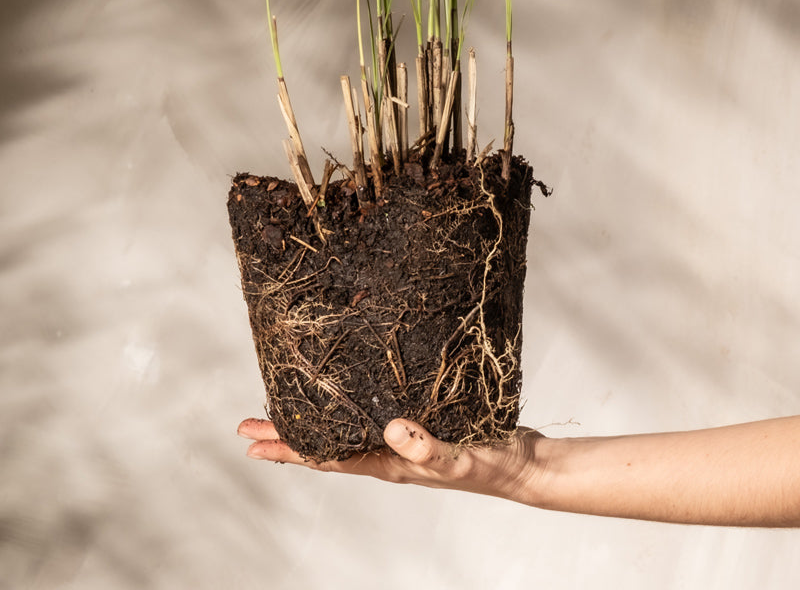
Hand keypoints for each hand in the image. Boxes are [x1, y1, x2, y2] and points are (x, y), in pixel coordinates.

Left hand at [237, 417, 544, 502]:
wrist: (522, 465)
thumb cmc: (492, 464)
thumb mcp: (459, 458)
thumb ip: (426, 448)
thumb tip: (389, 429)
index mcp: (388, 464)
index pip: (325, 457)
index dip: (287, 448)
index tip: (251, 439)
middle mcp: (386, 453)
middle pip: (324, 446)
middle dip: (284, 436)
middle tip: (246, 425)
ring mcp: (400, 441)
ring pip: (343, 432)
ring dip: (311, 423)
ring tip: (283, 411)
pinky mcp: (416, 424)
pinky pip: (368, 418)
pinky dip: (347, 409)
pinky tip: (347, 396)